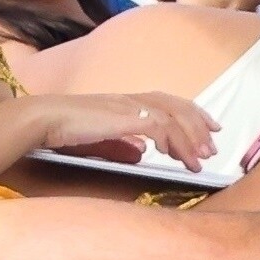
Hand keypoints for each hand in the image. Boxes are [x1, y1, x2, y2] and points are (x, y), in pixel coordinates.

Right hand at [37, 92, 220, 172]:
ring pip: (171, 117)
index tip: (210, 129)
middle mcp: (130, 100)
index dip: (192, 114)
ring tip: (200, 159)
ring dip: (189, 138)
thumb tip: (141, 153)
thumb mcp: (99, 139)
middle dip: (199, 126)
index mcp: (126, 103)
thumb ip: (121, 144)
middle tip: (213, 147)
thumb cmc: (65, 129)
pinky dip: (171, 140)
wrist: (45, 119)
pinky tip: (175, 155)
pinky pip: (157, 126)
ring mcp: (127, 107)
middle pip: (176, 106)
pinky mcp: (123, 117)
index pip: (167, 103)